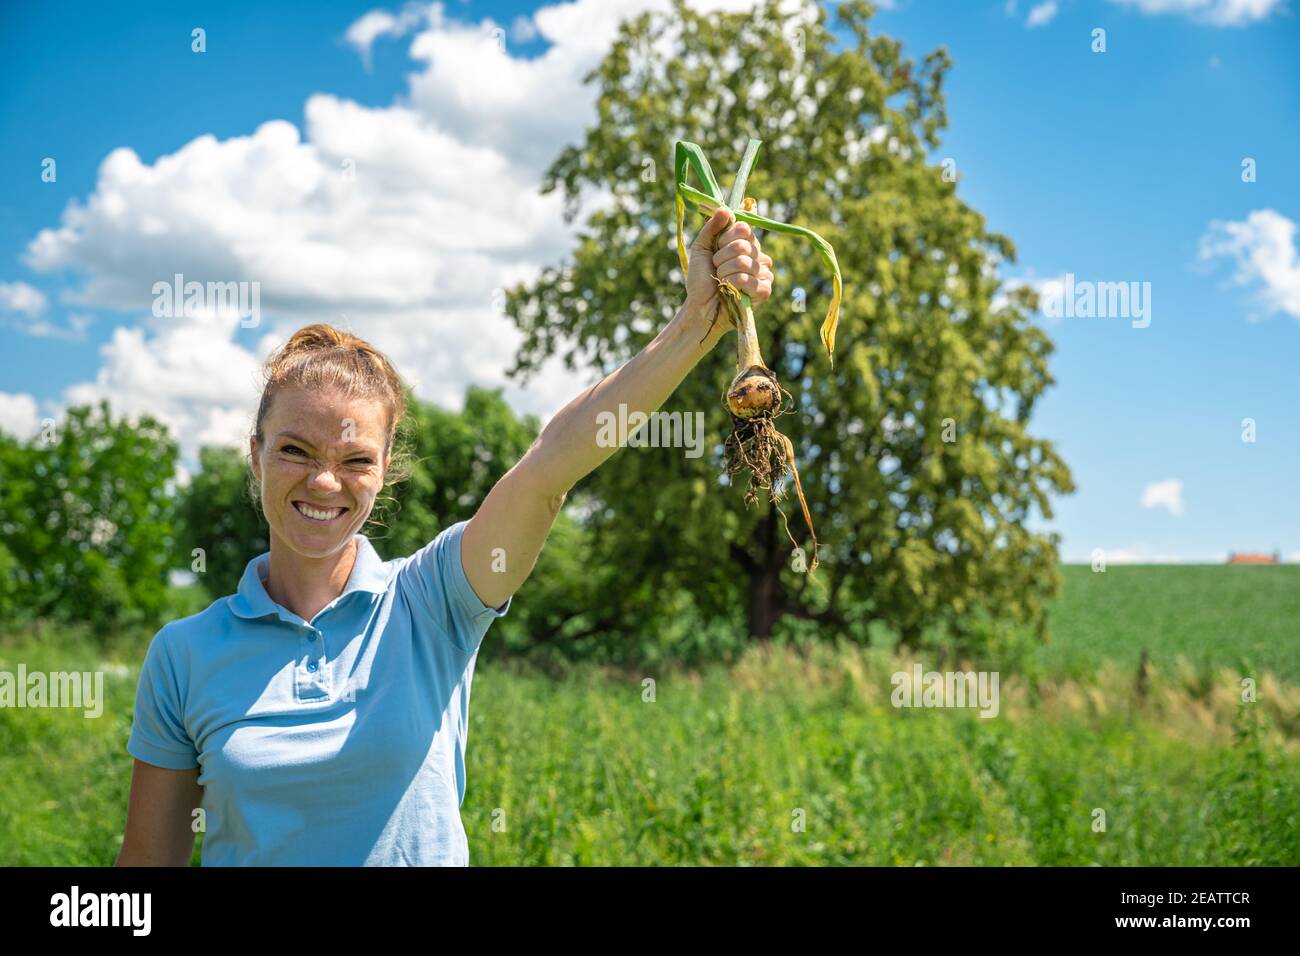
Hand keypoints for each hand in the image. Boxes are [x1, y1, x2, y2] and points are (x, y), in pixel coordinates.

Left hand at [681, 205, 773, 346]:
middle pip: (742, 245)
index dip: (725, 238)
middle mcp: (758, 256)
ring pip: (743, 262)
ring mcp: (764, 274)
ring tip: (721, 282)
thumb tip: (724, 209)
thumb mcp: (701, 248)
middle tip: (716, 269)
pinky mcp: (764, 291)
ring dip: (724, 273)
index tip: (715, 250)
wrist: (700, 307)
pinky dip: (732, 285)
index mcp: (746, 244)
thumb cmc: (701, 280)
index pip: (743, 228)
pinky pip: (748, 280)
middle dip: (721, 259)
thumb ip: (711, 228)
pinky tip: (729, 291)